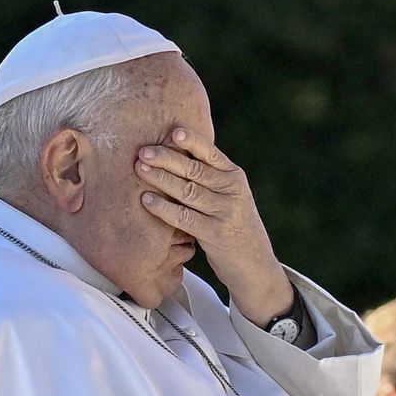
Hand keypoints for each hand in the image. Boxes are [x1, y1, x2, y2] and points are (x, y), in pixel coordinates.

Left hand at [136, 127, 293, 326]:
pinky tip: (146, 200)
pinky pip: (184, 218)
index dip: (192, 141)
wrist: (255, 266)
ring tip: (139, 169)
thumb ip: (209, 180)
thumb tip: (174, 157)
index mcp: (234, 177)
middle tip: (143, 150)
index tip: (173, 130)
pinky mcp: (216, 234)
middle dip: (167, 158)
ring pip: (187, 191)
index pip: (210, 153)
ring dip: (161, 178)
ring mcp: (225, 212)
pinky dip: (163, 208)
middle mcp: (232, 191)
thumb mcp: (229, 199)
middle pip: (194, 169)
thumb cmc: (234, 228)